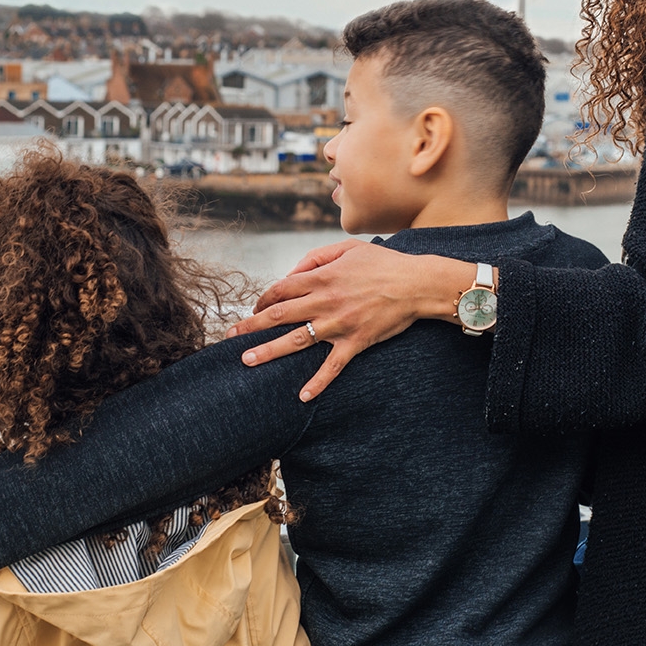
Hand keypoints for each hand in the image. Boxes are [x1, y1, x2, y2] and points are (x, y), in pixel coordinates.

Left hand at [229, 244, 471, 401]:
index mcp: (321, 277)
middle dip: (250, 326)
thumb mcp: (347, 249)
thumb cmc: (383, 263)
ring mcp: (339, 324)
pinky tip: (303, 396)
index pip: (280, 289)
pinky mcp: (355, 342)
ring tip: (246, 361)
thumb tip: (291, 272)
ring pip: (296, 340)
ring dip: (269, 351)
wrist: (417, 284)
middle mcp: (325, 301)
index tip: (254, 309)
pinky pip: (332, 366)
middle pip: (278, 315)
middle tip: (229, 337)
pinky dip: (318, 382)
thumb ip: (316, 258)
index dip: (262, 299)